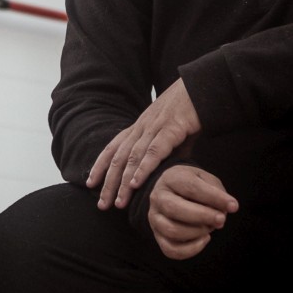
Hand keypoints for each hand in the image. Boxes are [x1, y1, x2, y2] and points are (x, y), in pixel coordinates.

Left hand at [86, 78, 201, 210]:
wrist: (203, 87)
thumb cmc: (188, 111)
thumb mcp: (173, 135)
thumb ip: (168, 152)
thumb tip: (167, 170)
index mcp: (139, 128)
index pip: (112, 148)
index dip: (99, 166)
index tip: (90, 184)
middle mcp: (141, 127)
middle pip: (118, 158)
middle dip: (108, 183)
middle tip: (102, 205)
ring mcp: (154, 127)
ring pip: (132, 158)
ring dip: (123, 182)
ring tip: (118, 202)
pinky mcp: (171, 128)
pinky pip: (153, 151)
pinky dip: (143, 168)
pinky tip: (135, 183)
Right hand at [148, 165, 236, 258]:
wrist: (173, 191)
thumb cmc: (193, 186)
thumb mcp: (205, 180)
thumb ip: (215, 193)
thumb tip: (222, 212)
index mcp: (171, 178)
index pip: (191, 187)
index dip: (213, 198)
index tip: (233, 206)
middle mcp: (158, 197)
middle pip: (174, 209)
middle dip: (203, 216)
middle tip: (221, 220)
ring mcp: (155, 218)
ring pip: (171, 230)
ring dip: (196, 232)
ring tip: (210, 227)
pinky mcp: (157, 235)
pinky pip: (170, 249)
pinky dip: (190, 250)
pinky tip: (203, 239)